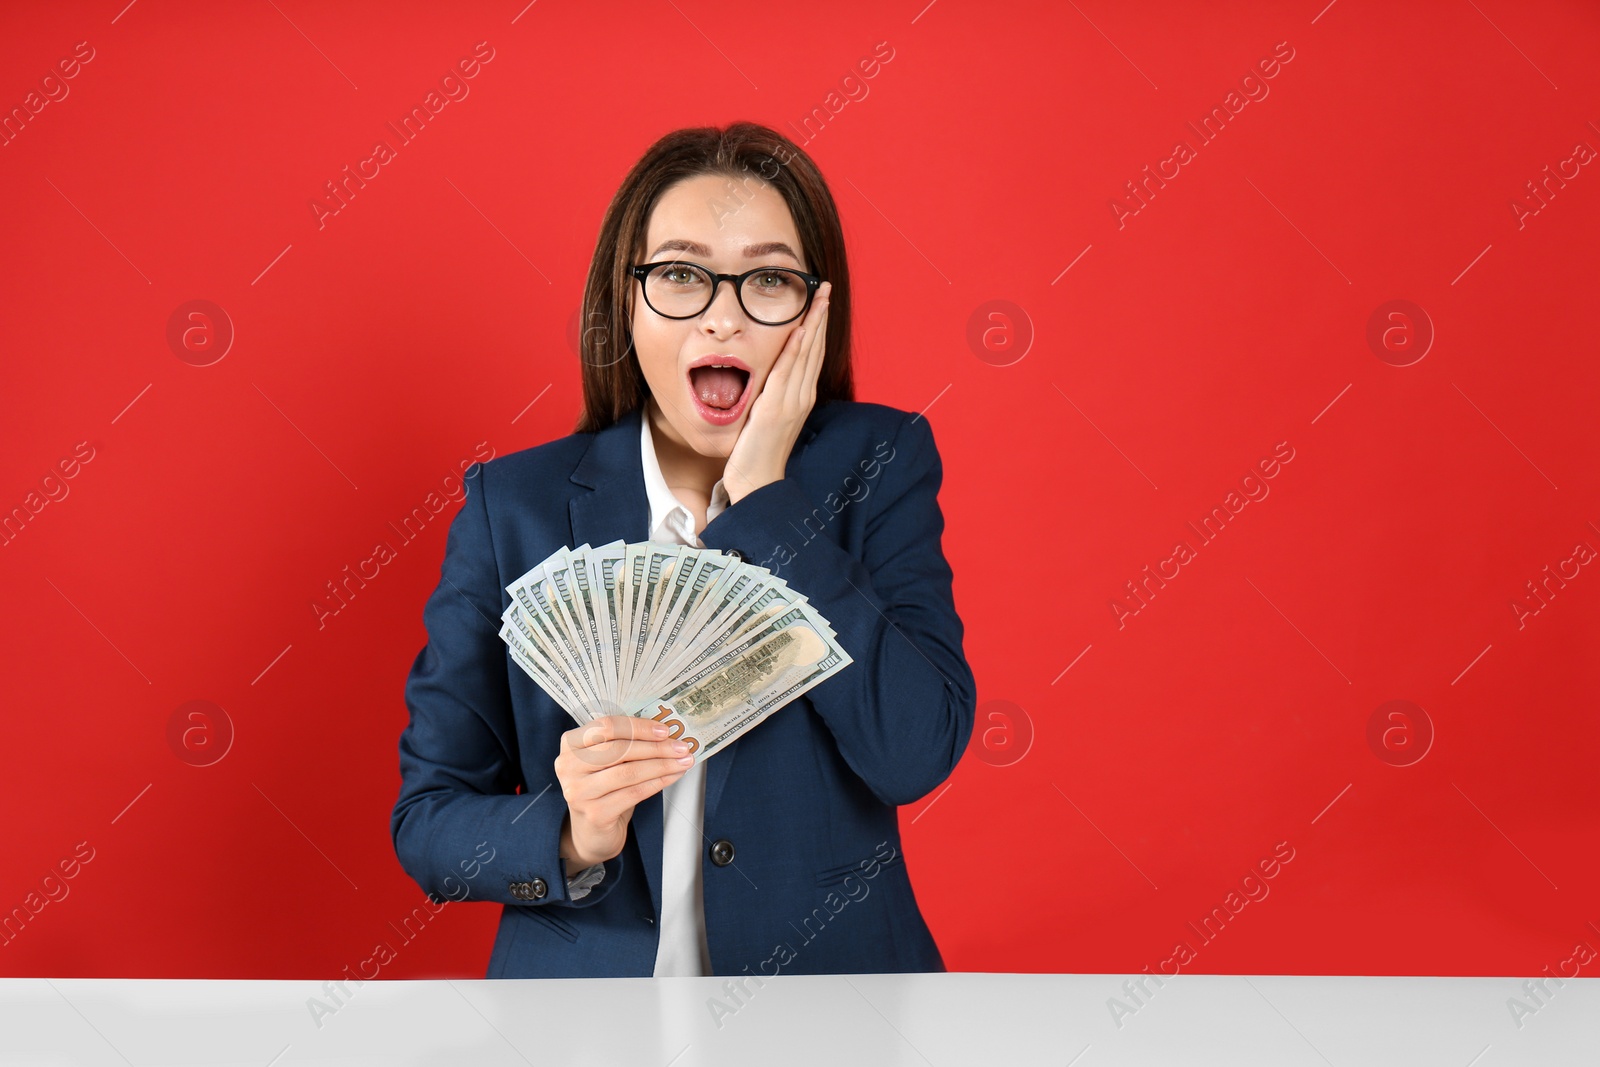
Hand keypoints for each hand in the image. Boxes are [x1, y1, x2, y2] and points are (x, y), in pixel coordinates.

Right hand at [554, 715, 693, 871]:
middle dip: (656, 747)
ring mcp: (579, 791)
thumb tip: (665, 733)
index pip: (606, 726)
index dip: (639, 727)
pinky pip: (633, 793)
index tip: (665, 730)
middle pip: (619, 748)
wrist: (591, 832)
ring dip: (662, 765)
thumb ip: (626, 743)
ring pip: (628, 771)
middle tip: (682, 748)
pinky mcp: (595, 813)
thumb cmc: (603, 789)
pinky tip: (672, 777)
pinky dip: (657, 783)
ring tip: (683, 762)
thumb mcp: (607, 761)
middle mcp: (568, 766)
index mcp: (571, 744)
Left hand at [722, 281, 830, 503]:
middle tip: (826, 288)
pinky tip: (801, 330)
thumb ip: (770, 395)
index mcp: (801, 397)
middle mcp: (802, 396)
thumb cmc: (758, 453)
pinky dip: (796, 350)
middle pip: (815, 348)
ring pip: (806, 355)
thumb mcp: (766, 416)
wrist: (757, 482)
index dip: (817, 326)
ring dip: (814, 324)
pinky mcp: (777, 409)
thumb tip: (765, 376)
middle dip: (821, 317)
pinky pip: (787, 373)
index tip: (820, 302)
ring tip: (820, 298)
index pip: (812, 353)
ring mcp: (792, 402)